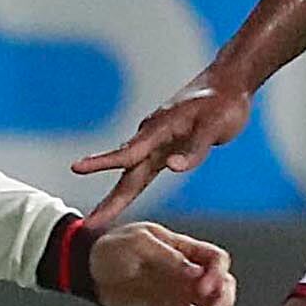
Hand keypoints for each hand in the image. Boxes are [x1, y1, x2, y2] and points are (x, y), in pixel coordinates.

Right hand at [73, 79, 251, 222]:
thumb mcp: (214, 125)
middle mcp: (153, 137)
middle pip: (126, 172)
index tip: (76, 168)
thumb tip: (171, 168)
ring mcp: (158, 142)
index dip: (102, 162)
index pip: (128, 151)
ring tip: (98, 216)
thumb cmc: (223, 102)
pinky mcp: (167, 147)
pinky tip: (122, 197)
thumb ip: (194, 149)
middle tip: (88, 222)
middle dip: (108, 199)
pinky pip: (145, 170)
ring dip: (116, 196)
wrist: (229, 83)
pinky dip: (132, 186)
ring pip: (133, 174)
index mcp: (160, 129)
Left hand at [88, 221, 237, 305]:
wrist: (90, 270)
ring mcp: (182, 291)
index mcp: (184, 248)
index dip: (217, 274)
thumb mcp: (138, 244)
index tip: (203, 289)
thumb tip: (196, 274)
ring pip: (215, 304)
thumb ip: (167, 257)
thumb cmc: (112, 248)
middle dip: (225, 300)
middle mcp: (189, 270)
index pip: (217, 259)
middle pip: (224, 283)